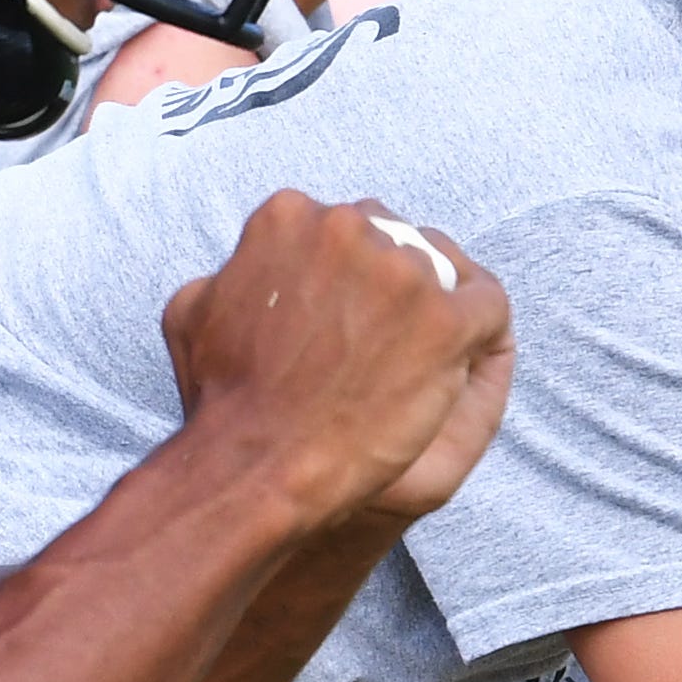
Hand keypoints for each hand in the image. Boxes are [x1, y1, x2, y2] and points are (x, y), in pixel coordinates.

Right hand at [162, 192, 514, 538]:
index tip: (357, 308)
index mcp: (289, 216)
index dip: (359, 268)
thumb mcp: (193, 311)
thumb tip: (250, 261)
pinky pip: (488, 305)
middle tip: (392, 332)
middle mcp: (348, 229)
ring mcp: (402, 274)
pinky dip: (484, 328)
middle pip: (399, 240)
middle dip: (399, 281)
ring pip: (446, 271)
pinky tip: (466, 357)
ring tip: (427, 352)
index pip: (349, 224)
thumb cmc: (222, 398)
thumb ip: (230, 270)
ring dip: (440, 304)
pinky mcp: (446, 321)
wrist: (256, 466)